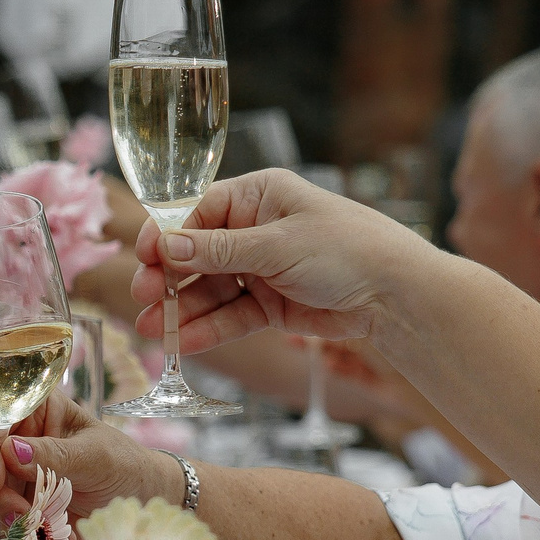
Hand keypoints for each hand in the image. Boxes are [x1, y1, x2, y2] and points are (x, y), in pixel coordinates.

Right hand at [0, 392, 177, 531]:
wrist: (139, 504)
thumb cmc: (123, 466)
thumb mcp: (96, 456)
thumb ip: (56, 454)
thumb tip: (11, 450)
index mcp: (29, 409)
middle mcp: (10, 438)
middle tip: (18, 515)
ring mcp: (6, 475)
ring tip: (36, 531)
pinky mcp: (9, 508)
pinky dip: (6, 535)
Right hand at [125, 170, 431, 352]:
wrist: (396, 294)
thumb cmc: (347, 249)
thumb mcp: (277, 245)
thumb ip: (219, 251)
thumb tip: (166, 246)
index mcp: (258, 196)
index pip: (198, 213)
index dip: (168, 236)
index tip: (144, 257)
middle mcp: (255, 230)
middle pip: (197, 255)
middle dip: (169, 279)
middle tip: (143, 298)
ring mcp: (261, 269)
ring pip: (210, 290)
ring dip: (181, 311)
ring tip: (153, 332)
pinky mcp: (270, 305)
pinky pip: (231, 316)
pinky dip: (208, 329)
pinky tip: (183, 343)